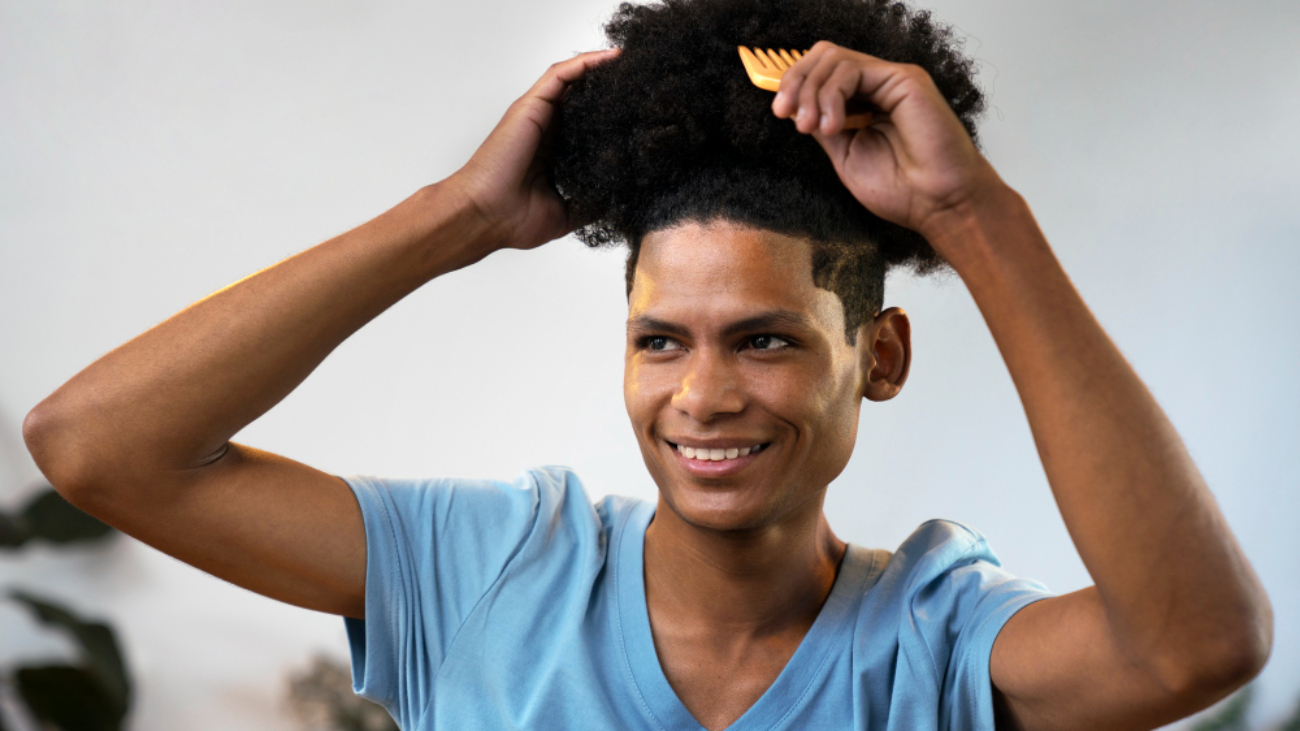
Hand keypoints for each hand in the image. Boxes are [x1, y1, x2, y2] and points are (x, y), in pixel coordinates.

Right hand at [447, 48, 619, 252]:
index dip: (608, 113)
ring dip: (600, 68)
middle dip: (607, 86)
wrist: (486, 217)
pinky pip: (560, 75)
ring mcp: (536, 115)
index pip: (584, 122)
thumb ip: (591, 202)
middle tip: (638, 81)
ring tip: (629, 62)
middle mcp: (544, 129)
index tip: (636, 111)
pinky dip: (586, 63)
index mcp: (551, 151)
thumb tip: (618, 200)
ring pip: (571, 79)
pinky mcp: (531, 106)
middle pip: (579, 96)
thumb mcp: (566, 214)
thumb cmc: (512, 219)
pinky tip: (611, 58)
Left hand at [771, 41, 1005, 253]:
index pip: (821, 75)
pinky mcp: (903, 78)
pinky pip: (851, 69)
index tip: (780, 111)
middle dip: (796, 81)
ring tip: (814, 127)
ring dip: (812, 92)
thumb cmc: (904, 190)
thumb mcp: (845, 156)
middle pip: (824, 57)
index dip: (795, 85)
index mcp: (864, 105)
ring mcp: (890, 81)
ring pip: (833, 59)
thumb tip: (795, 107)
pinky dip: (831, 95)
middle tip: (787, 113)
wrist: (939, 204)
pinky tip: (834, 124)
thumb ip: (824, 127)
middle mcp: (877, 88)